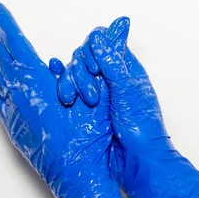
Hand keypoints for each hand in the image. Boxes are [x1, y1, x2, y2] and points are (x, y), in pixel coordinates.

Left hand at [0, 3, 135, 197]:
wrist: (79, 177)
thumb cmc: (91, 139)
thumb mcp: (101, 93)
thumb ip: (103, 56)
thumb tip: (117, 26)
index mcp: (38, 84)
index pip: (16, 44)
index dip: (6, 23)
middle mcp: (20, 96)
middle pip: (3, 59)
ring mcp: (14, 114)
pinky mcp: (13, 127)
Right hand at [51, 18, 198, 197]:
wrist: (136, 162)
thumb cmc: (141, 127)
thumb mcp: (128, 90)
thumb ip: (112, 61)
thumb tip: (98, 36)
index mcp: (125, 68)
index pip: (102, 43)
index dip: (92, 50)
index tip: (93, 68)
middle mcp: (110, 78)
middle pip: (83, 58)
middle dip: (80, 72)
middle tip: (90, 95)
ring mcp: (96, 94)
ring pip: (73, 74)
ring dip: (69, 84)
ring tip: (71, 101)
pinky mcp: (84, 110)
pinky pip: (68, 91)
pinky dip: (60, 87)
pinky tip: (57, 91)